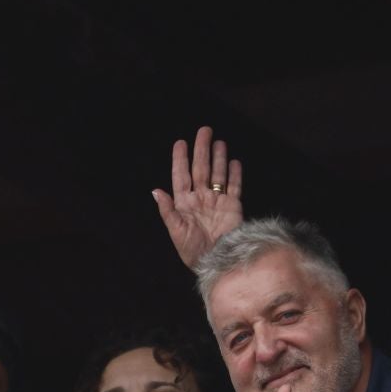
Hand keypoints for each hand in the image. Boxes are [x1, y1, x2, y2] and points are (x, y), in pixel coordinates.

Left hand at [152, 125, 243, 269]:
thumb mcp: (176, 231)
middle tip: (204, 130)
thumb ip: (167, 210)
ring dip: (218, 158)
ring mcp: (216, 201)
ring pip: (217, 174)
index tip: (180, 143)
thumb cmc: (192, 250)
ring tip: (219, 142)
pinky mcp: (232, 206)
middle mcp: (200, 199)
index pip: (181, 176)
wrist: (215, 260)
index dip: (180, 159)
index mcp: (184, 203)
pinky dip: (234, 175)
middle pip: (201, 169)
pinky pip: (234, 187)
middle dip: (202, 150)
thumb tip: (155, 190)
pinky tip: (234, 162)